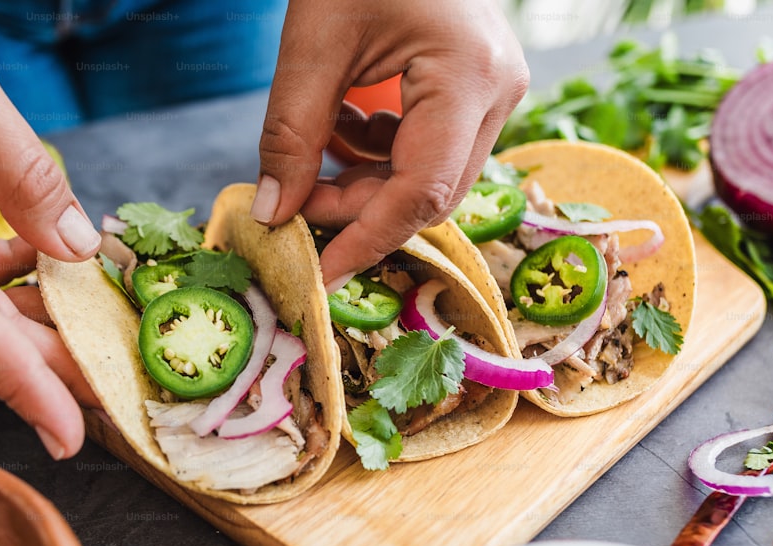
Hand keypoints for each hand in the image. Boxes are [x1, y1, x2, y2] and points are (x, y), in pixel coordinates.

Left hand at [252, 0, 527, 289]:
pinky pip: (429, 148)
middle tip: (297, 204)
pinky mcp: (475, 88)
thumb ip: (291, 133)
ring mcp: (493, 90)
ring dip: (365, 182)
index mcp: (469, 78)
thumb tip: (275, 213)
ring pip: (428, 176)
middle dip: (359, 210)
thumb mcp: (312, 42)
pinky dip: (379, 154)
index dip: (367, 240)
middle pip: (429, 192)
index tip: (320, 275)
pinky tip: (345, 122)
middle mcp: (497, 92)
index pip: (422, 193)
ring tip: (314, 152)